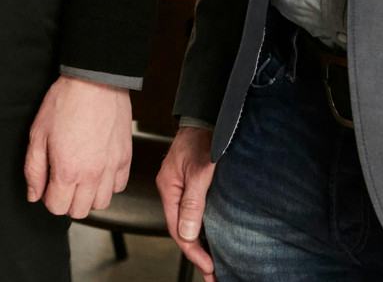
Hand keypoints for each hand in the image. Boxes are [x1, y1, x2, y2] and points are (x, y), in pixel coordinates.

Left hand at [22, 75, 132, 218]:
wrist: (95, 82)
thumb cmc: (65, 103)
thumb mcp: (38, 134)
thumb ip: (34, 169)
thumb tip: (34, 194)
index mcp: (67, 171)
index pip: (57, 207)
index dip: (48, 198)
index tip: (48, 185)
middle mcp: (92, 175)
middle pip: (79, 211)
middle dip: (67, 201)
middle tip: (62, 182)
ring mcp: (111, 168)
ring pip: (101, 203)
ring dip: (88, 196)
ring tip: (81, 178)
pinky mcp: (125, 158)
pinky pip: (119, 187)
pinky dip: (108, 184)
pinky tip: (98, 170)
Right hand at [155, 125, 217, 278]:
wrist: (207, 116)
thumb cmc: (203, 138)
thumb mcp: (200, 172)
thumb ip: (192, 202)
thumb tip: (187, 233)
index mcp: (169, 187)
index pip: (177, 229)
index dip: (193, 251)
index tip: (209, 266)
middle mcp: (172, 190)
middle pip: (181, 229)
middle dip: (196, 253)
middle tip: (213, 273)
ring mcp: (181, 187)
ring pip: (187, 222)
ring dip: (199, 242)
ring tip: (213, 262)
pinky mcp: (191, 184)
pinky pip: (193, 212)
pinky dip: (201, 228)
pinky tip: (210, 237)